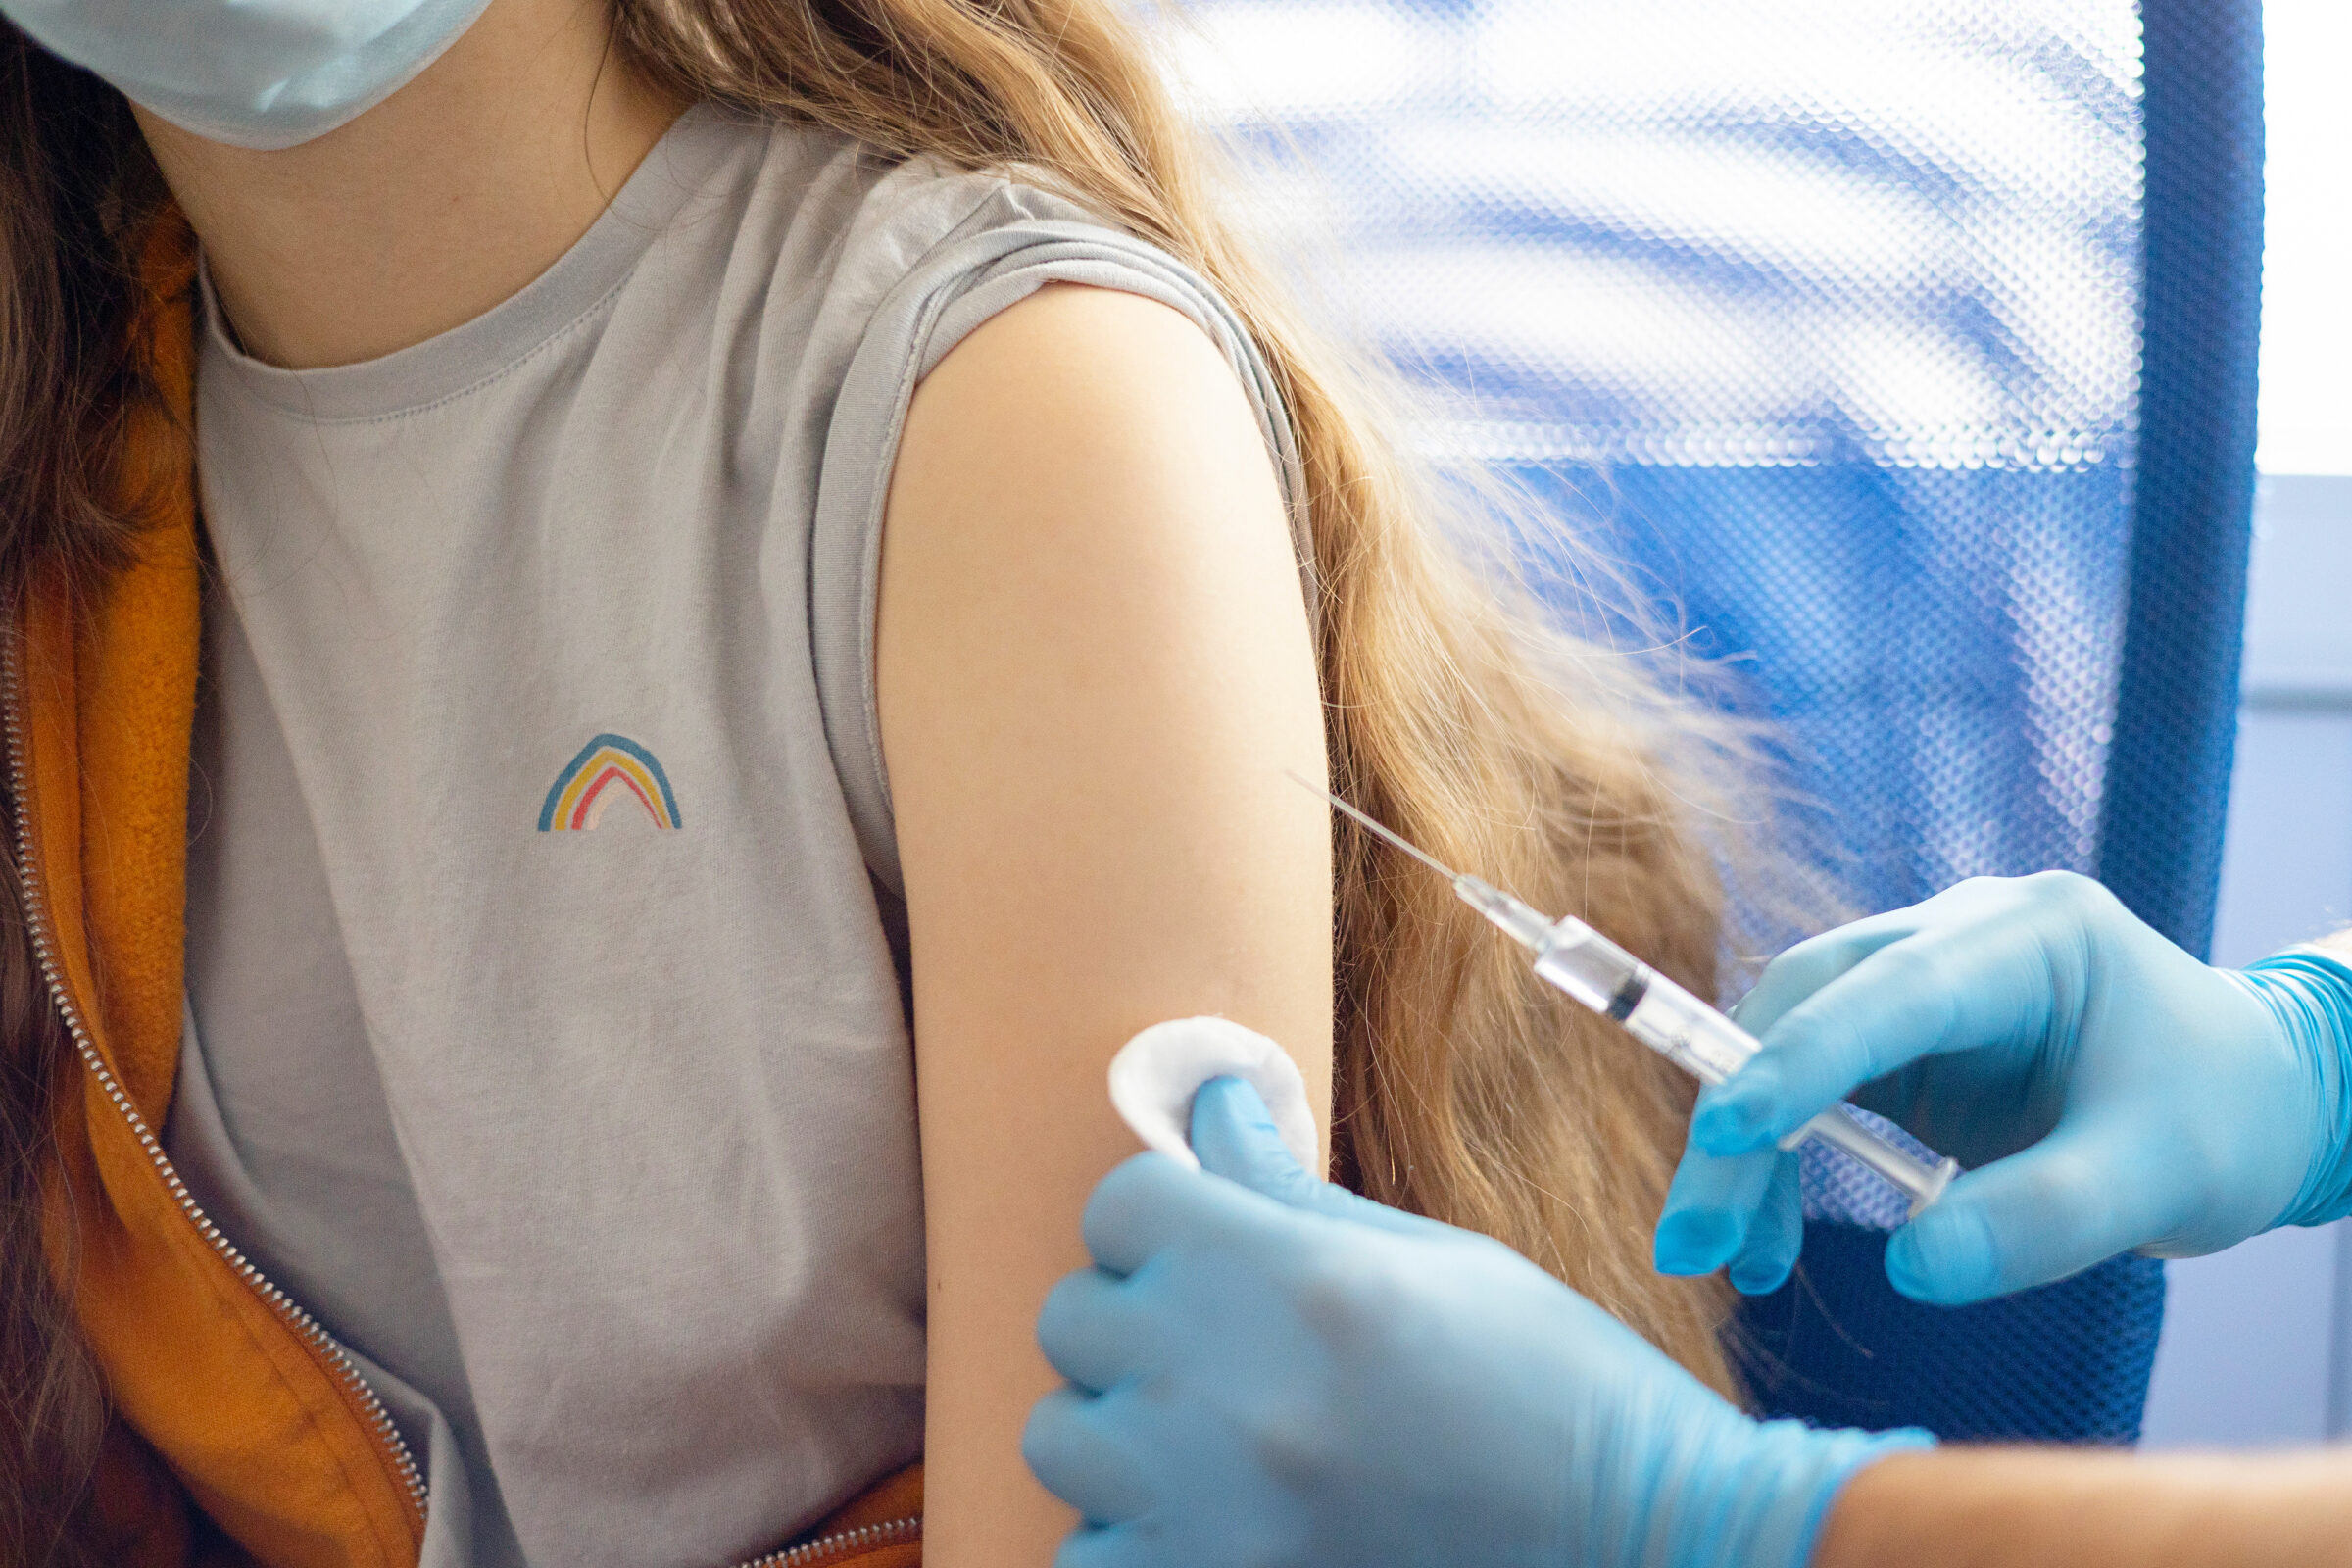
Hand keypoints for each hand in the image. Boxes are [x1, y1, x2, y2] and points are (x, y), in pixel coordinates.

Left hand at [1024, 1078, 1922, 1567]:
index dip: (1162, 1219)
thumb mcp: (1433, 1260)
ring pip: (1061, 1441)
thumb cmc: (1554, 1393)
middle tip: (1223, 1353)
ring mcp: (1209, 1509)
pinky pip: (1083, 1555)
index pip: (1120, 1204)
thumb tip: (1211, 1104)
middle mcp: (1231, 1389)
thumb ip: (1291, 1191)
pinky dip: (1129, 1542)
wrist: (1647, 1546)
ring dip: (1122, 1437)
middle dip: (1137, 1324)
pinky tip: (1212, 1527)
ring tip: (1215, 1448)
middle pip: (1073, 1319)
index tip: (1204, 1248)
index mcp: (1294, 1278)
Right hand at [1654, 871, 2351, 1304]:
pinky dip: (1777, 1164)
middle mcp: (1955, 938)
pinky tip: (1769, 1240)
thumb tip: (1911, 1269)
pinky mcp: (1903, 1043)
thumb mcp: (2164, 1178)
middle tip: (1693, 1238)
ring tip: (1726, 1260)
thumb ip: (2046, 1219)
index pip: (1893, 991)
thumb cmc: (2226, 1119)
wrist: (2258, 1102)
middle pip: (1807, 1007)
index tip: (1731, 1131)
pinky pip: (1811, 1093)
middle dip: (1739, 1120)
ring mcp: (1921, 986)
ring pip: (1788, 1047)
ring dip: (1743, 1153)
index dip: (1803, 1058)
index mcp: (2031, 935)